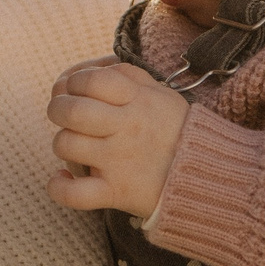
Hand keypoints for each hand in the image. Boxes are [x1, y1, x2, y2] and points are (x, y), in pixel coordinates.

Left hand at [47, 61, 191, 217]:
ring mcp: (119, 161)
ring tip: (74, 146)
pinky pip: (74, 194)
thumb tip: (87, 71)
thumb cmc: (175, 130)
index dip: (74, 81)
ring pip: (66, 145)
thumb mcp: (160, 92)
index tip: (76, 89)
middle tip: (63, 114)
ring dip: (63, 144)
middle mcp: (127, 127)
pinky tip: (61, 179)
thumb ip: (126, 76)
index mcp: (137, 100)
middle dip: (57, 109)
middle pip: (71, 111)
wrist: (207, 174)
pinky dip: (59, 188)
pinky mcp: (115, 192)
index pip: (91, 79)